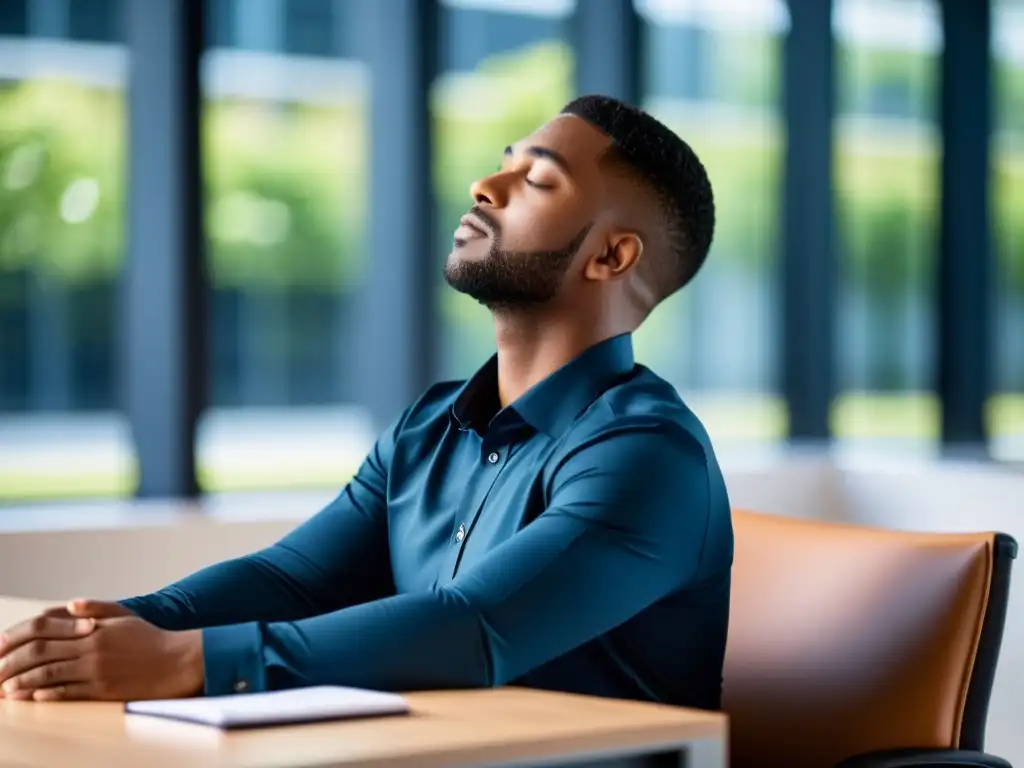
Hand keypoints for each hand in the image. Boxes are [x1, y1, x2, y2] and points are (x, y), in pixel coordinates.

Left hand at [0, 603, 202, 701]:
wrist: (178, 661)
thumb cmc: (151, 639)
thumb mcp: (125, 616)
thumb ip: (96, 608)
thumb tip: (70, 604)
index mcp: (93, 628)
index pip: (45, 628)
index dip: (19, 636)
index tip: (1, 644)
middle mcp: (90, 647)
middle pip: (40, 653)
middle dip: (12, 662)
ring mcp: (96, 669)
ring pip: (48, 675)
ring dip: (23, 683)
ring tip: (5, 689)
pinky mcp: (103, 690)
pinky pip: (68, 693)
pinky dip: (46, 694)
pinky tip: (32, 697)